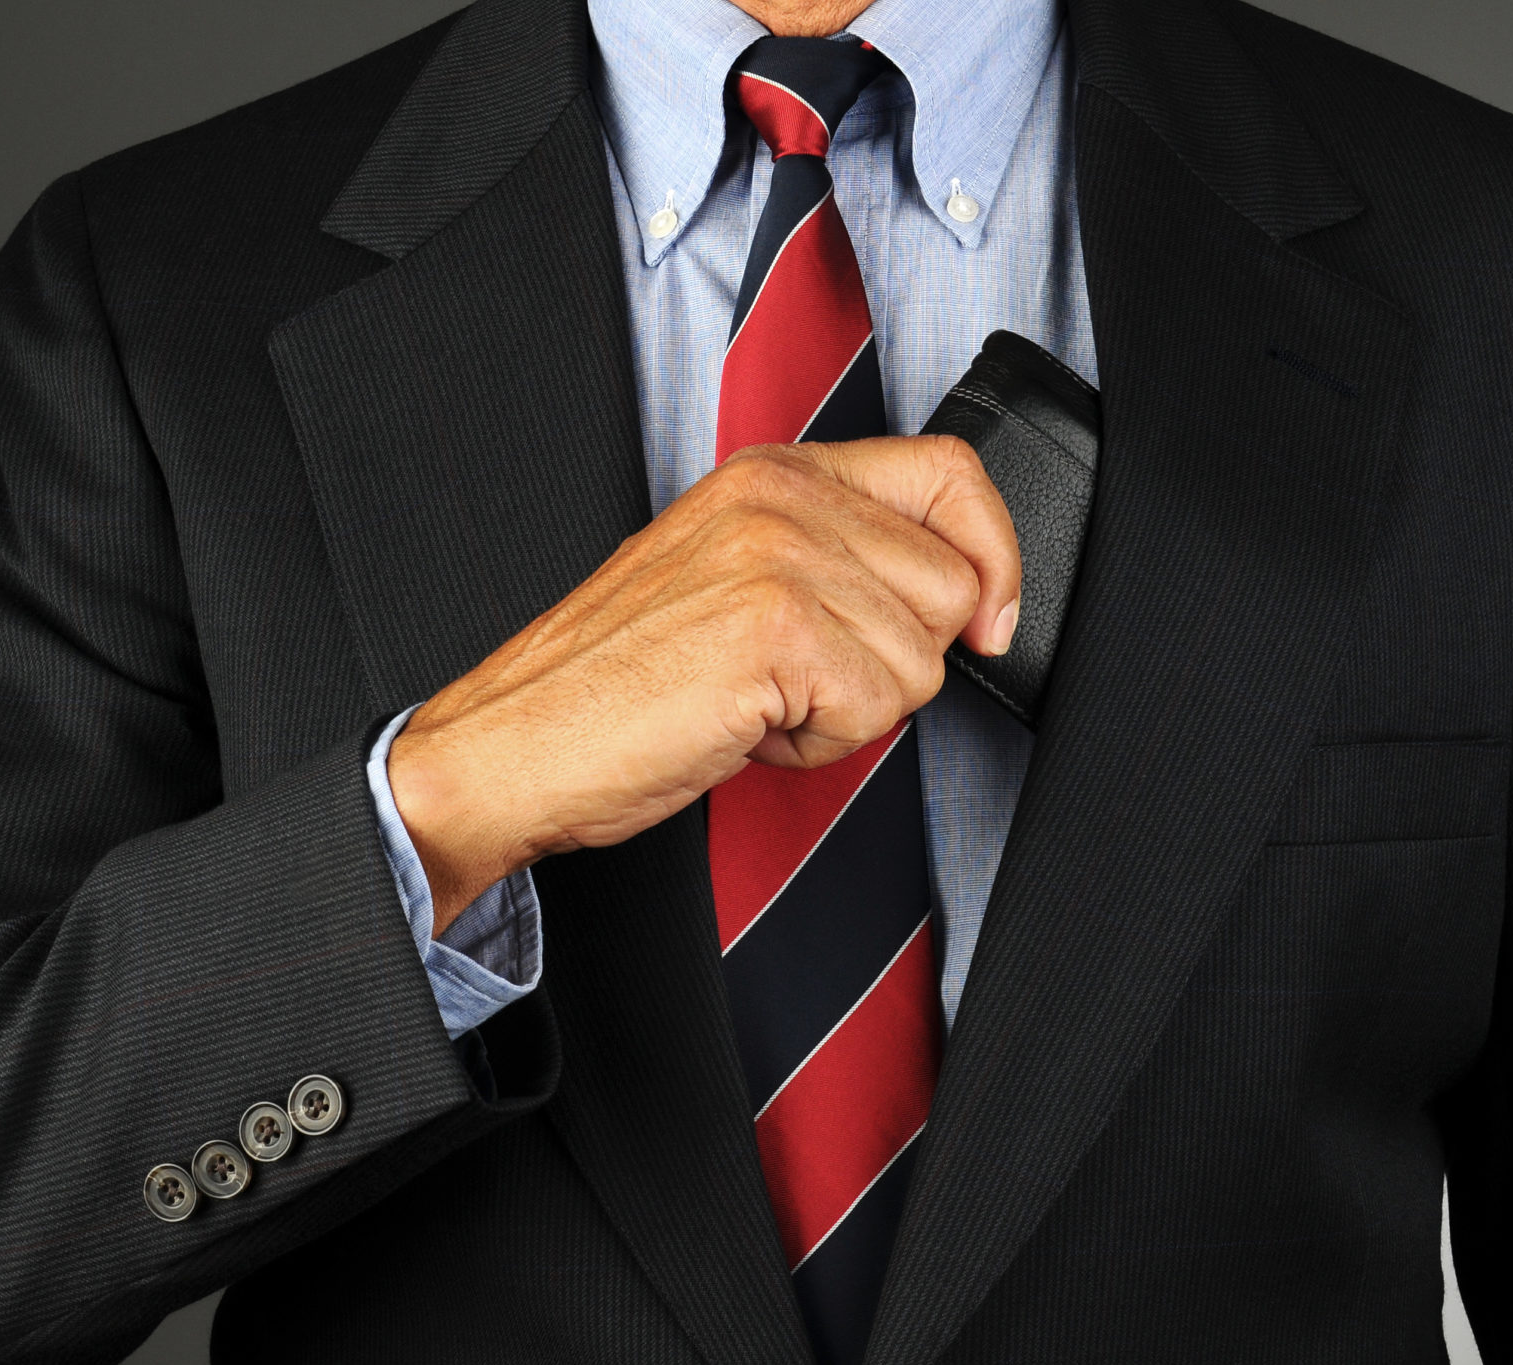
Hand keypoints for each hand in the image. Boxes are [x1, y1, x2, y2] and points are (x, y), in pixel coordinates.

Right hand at [387, 436, 1021, 930]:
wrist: (518, 742)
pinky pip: (877, 710)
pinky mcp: (775, 628)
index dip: (993, 553)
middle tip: (793, 679)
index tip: (988, 621)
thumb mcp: (732, 579)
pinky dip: (818, 744)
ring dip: (849, 710)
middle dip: (892, 661)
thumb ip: (835, 558)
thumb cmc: (612, 683)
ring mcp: (777, 555)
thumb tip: (962, 598)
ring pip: (921, 660)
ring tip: (756, 702)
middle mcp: (778, 496)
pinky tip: (744, 725)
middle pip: (951, 585)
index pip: (950, 472)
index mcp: (770, 473)